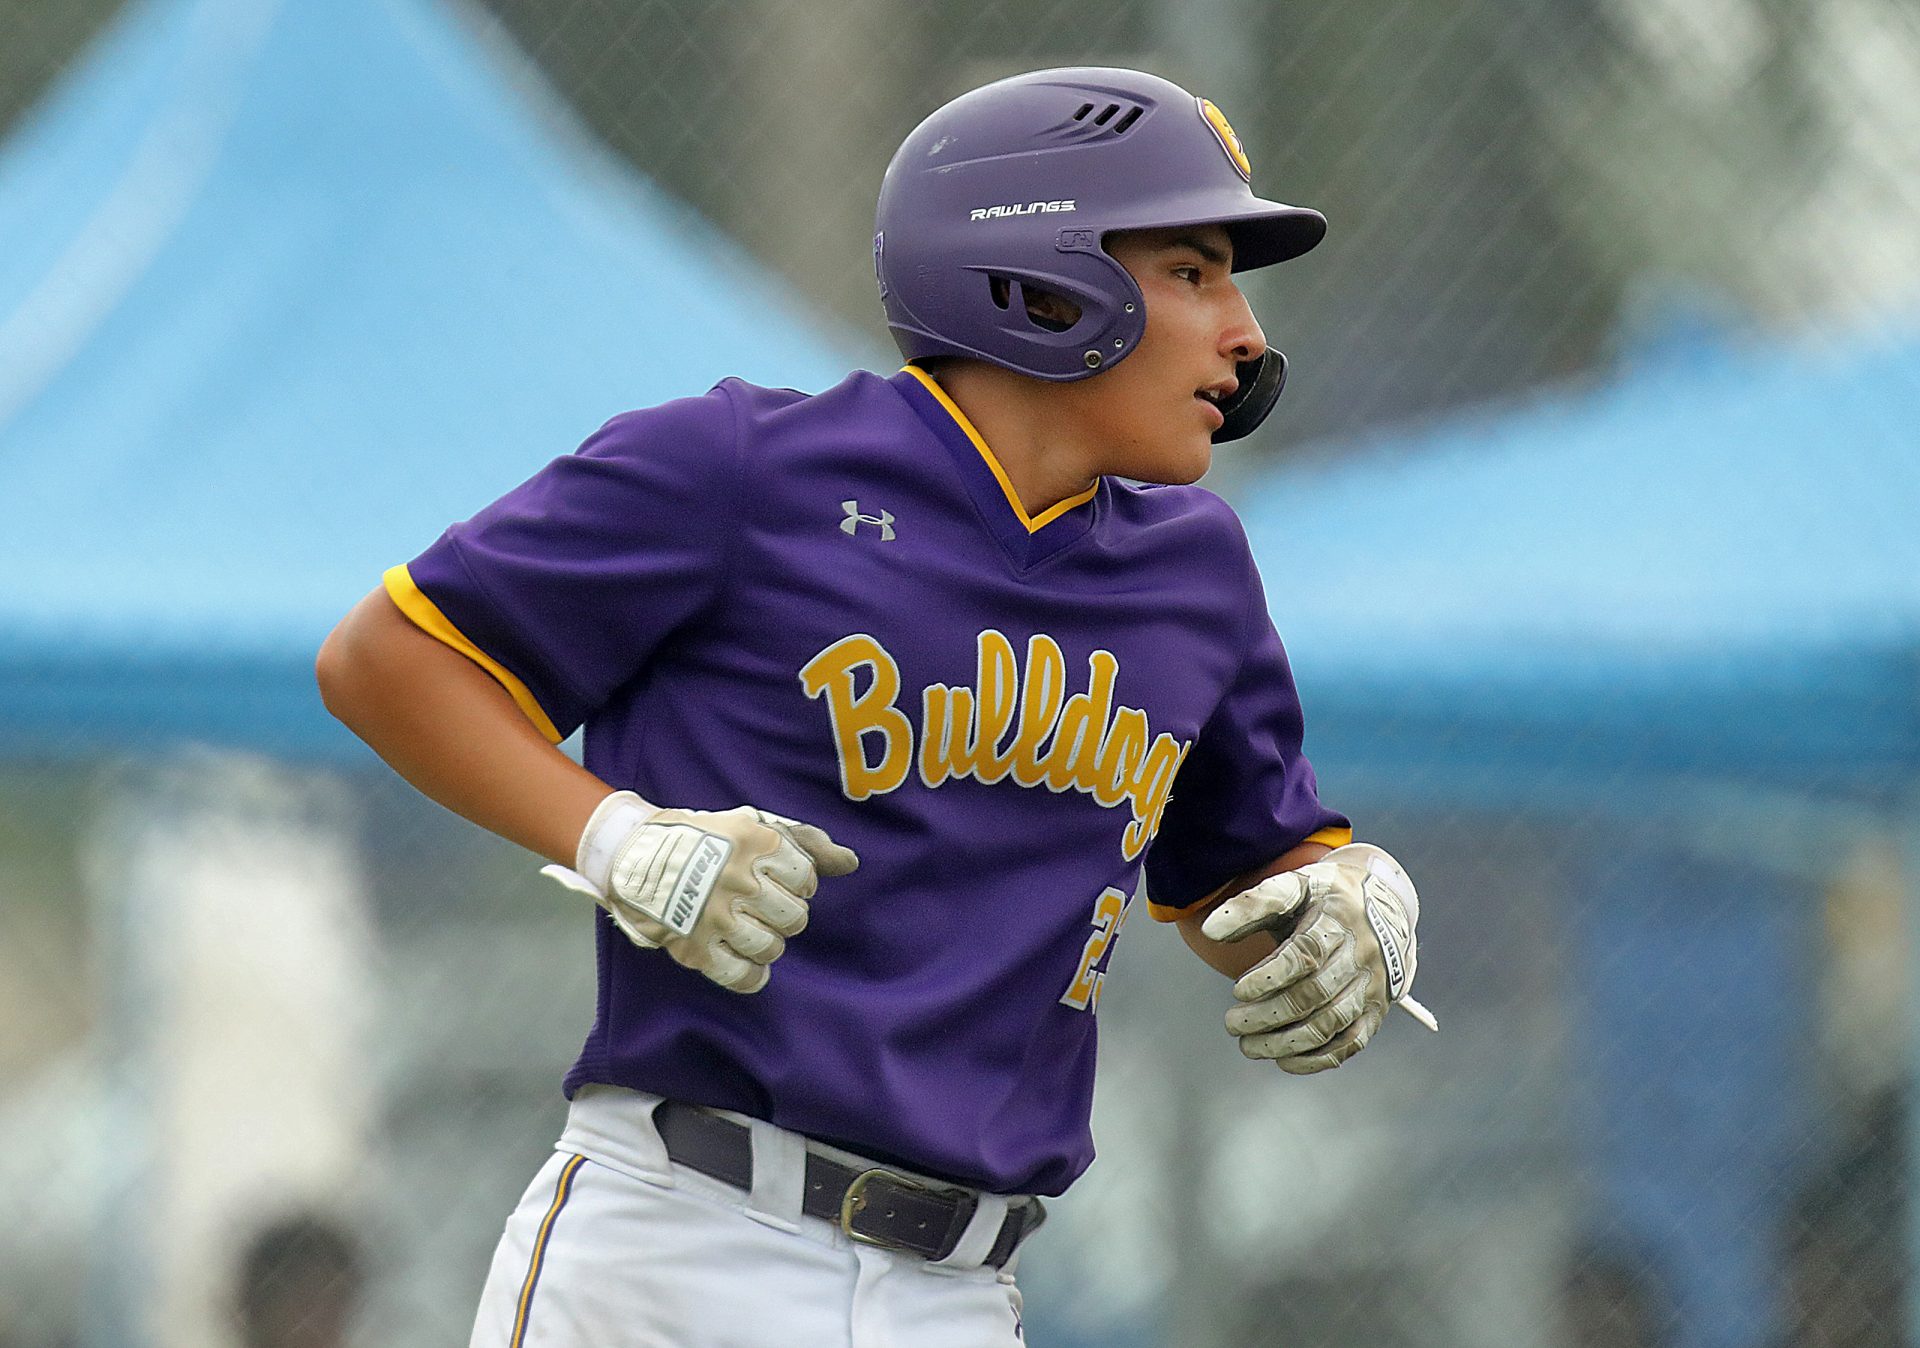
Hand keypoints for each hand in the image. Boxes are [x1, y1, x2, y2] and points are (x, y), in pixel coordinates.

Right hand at [543, 792, 858, 992]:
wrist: (633, 853)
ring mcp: (714, 916)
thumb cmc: (705, 837)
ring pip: (773, 948)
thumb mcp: (754, 824)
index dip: (798, 882)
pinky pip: (742, 977)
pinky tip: (744, 960)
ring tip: (748, 928)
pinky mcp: (693, 948)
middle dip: (784, 913)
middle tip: (762, 905)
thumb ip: (806, 841)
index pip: (807, 879)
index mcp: (755, 842)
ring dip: (767, 942)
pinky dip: (751, 975)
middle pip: (795, 918)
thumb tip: (850, 863)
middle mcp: (737, 879)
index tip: (777, 880)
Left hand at [1201, 843, 1434, 1072]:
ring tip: (1248, 1045)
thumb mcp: (1293, 886)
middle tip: (1232, 1024)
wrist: (1385, 909)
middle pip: (1314, 994)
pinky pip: (1351, 1043)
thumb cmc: (1323, 899)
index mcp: (1338, 919)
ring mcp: (1372, 986)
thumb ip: (1251, 905)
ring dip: (1286, 1042)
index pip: (1305, 954)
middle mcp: (1361, 955)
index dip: (1269, 976)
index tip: (1238, 990)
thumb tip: (1209, 930)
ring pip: (1331, 1023)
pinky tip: (1284, 1060)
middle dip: (1268, 1015)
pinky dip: (1316, 1059)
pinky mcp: (1375, 1010)